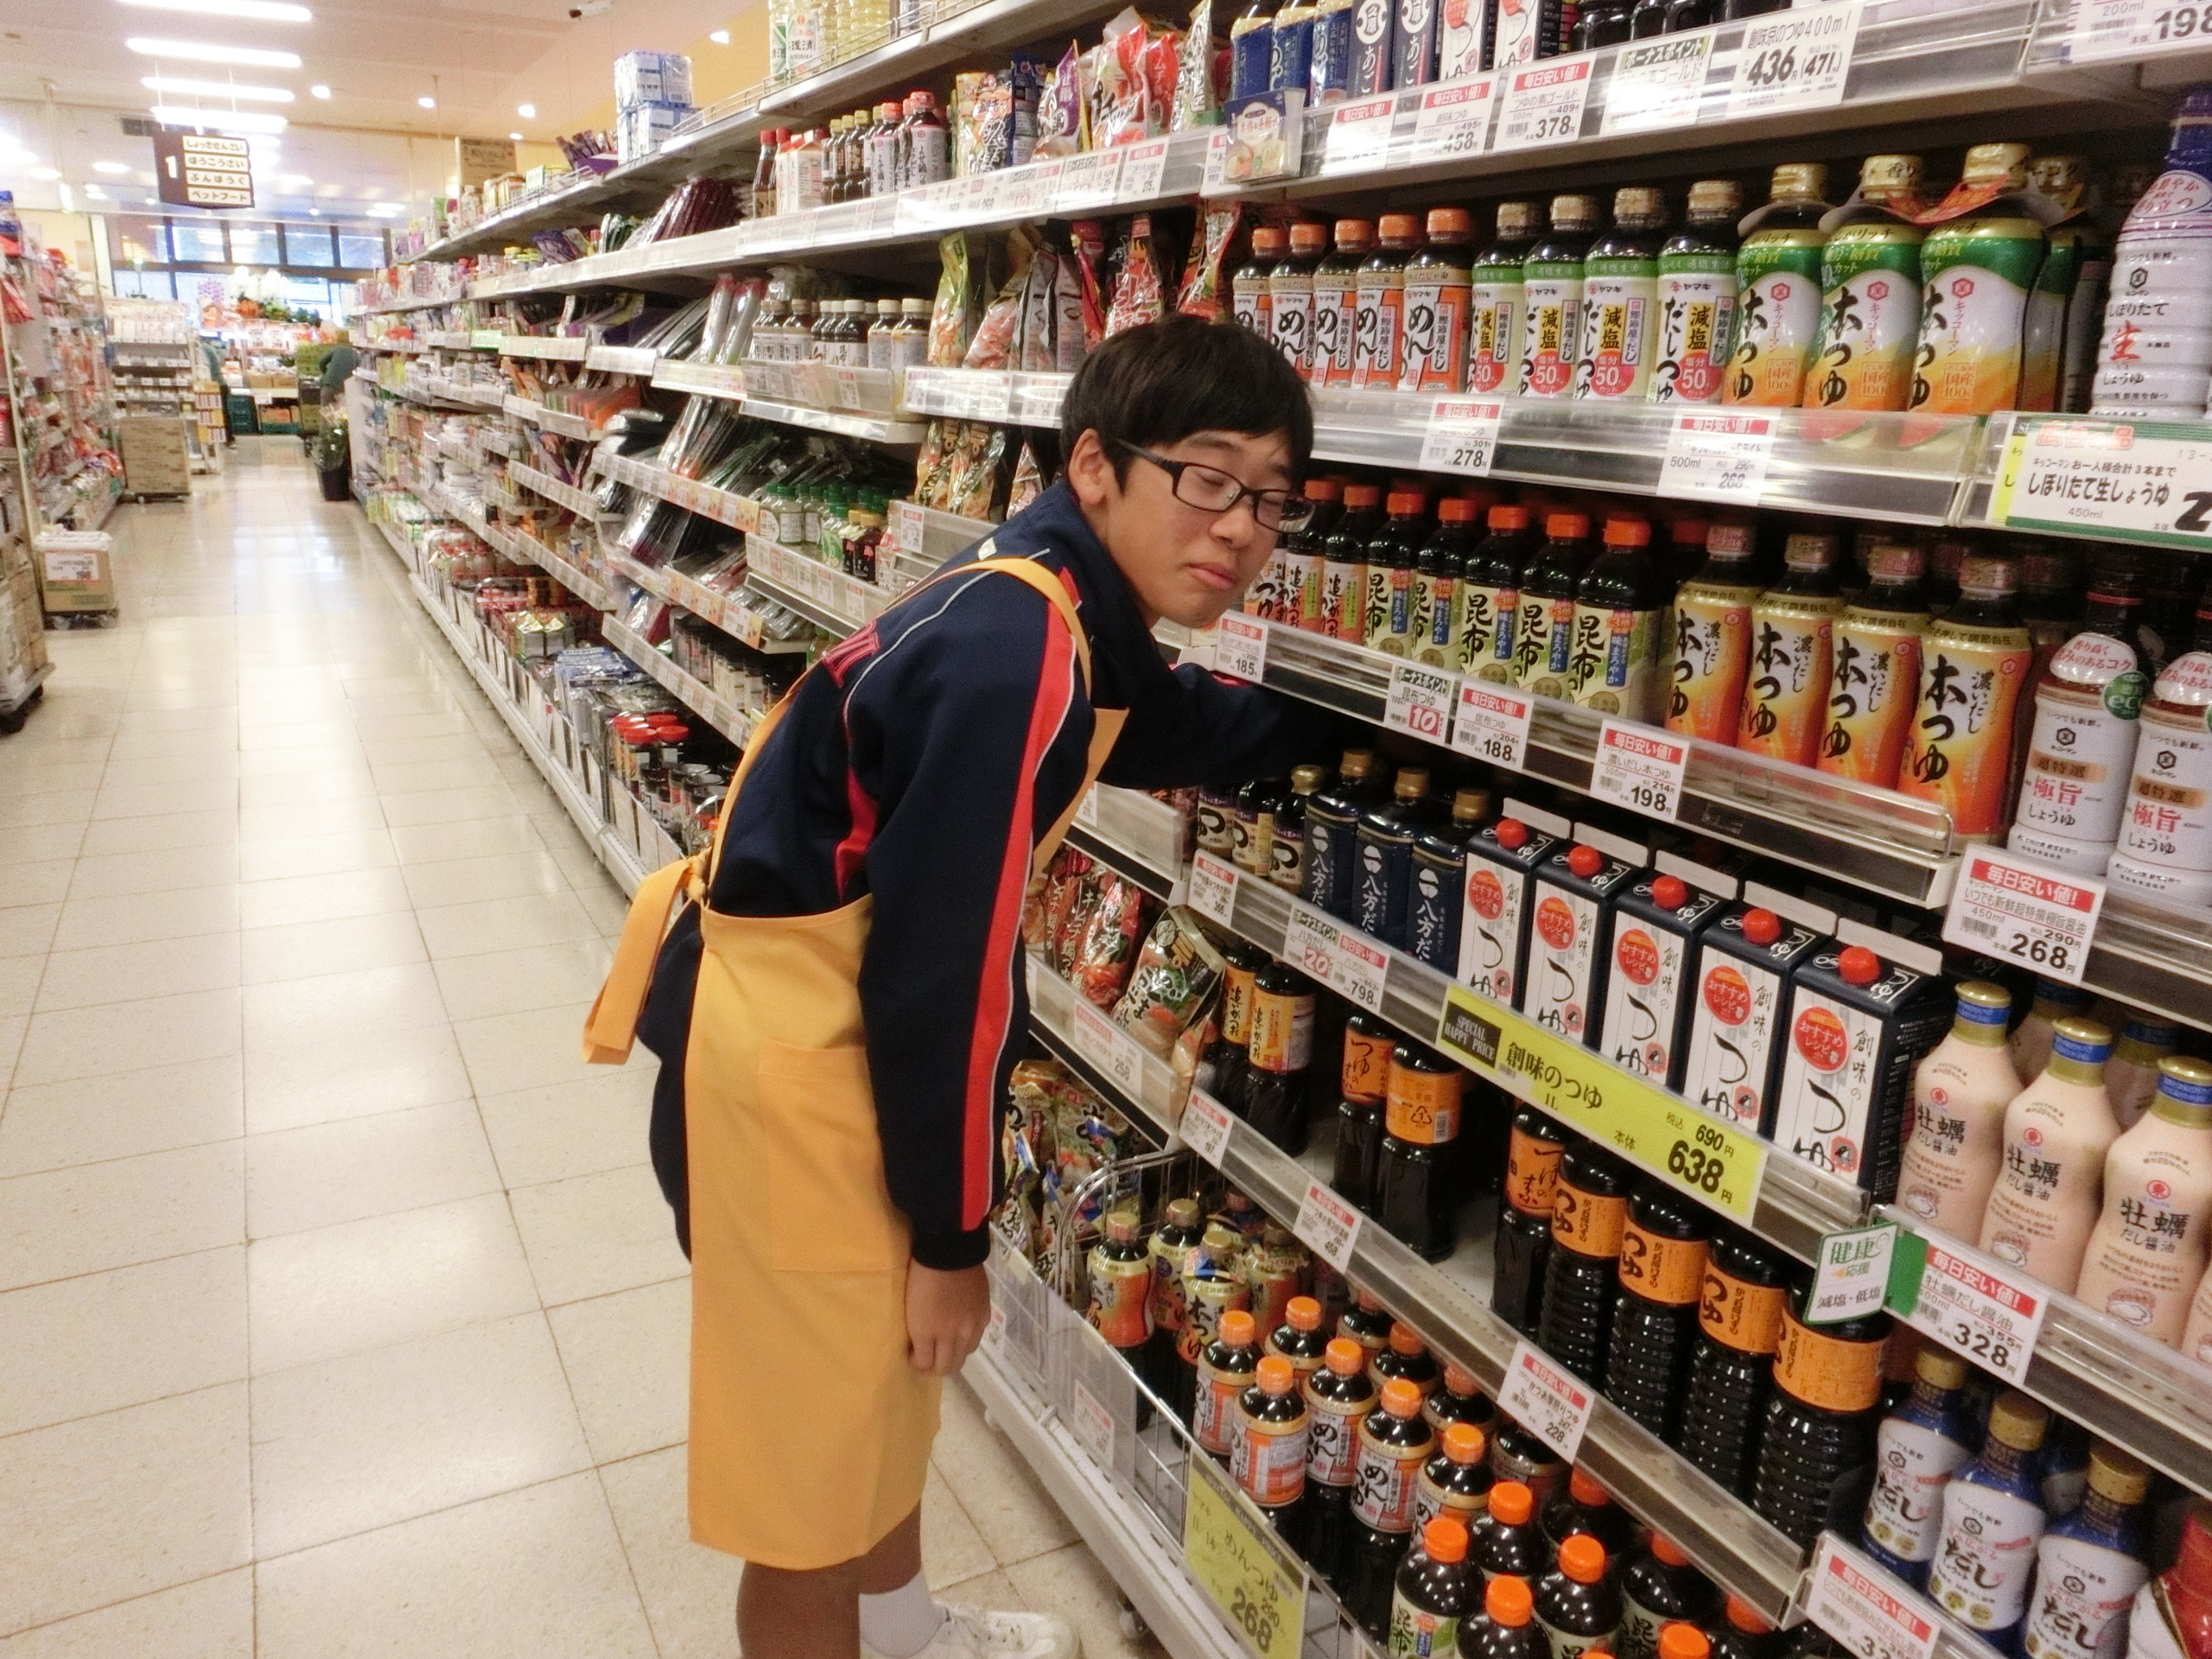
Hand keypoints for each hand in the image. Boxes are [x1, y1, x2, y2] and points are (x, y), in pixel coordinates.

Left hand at [905, 1262, 990, 1376]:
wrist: (949, 1251)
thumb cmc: (921, 1276)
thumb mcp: (911, 1308)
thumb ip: (919, 1333)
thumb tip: (921, 1348)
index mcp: (928, 1333)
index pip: (926, 1365)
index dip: (918, 1364)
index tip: (913, 1355)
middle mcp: (952, 1336)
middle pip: (947, 1367)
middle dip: (936, 1367)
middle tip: (929, 1357)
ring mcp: (971, 1327)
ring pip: (964, 1356)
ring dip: (953, 1355)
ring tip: (946, 1344)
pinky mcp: (984, 1315)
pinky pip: (976, 1339)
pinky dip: (967, 1340)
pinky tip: (961, 1329)